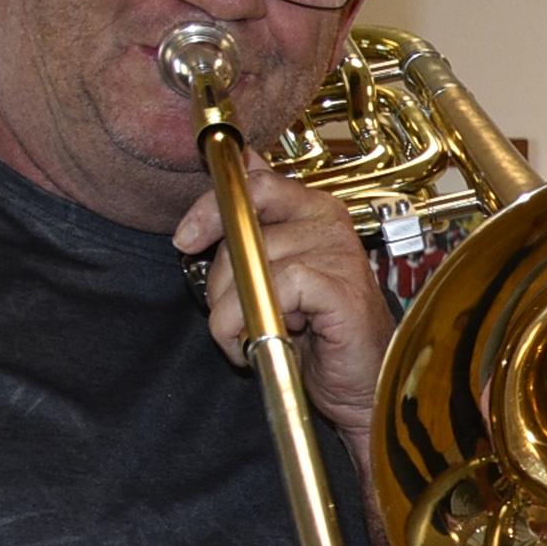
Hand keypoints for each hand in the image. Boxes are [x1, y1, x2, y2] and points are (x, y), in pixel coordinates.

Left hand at [173, 154, 395, 439]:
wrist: (361, 385)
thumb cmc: (320, 333)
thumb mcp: (278, 271)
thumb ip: (260, 223)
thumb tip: (242, 161)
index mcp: (314, 210)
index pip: (253, 182)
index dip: (211, 208)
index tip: (185, 240)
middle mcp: (329, 222)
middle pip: (243, 226)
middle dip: (220, 277)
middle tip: (227, 313)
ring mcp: (340, 253)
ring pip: (254, 262)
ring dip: (234, 310)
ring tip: (249, 335)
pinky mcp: (341, 287)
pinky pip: (276, 287)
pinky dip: (256, 320)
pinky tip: (270, 339)